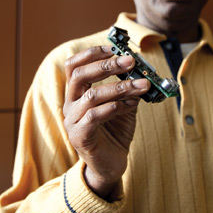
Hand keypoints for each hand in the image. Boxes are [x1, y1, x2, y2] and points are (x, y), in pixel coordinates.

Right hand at [63, 45, 149, 199]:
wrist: (110, 164)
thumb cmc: (114, 131)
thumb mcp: (123, 105)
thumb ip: (127, 89)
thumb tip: (140, 71)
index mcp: (77, 94)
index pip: (74, 66)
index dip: (91, 54)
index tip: (113, 48)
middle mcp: (70, 105)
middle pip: (79, 76)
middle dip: (106, 65)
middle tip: (130, 61)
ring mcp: (72, 122)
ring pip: (92, 96)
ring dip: (120, 87)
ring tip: (142, 85)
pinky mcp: (80, 137)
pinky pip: (94, 117)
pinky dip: (115, 107)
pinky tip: (130, 104)